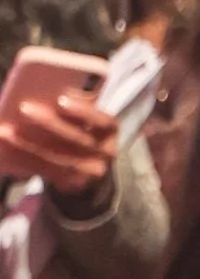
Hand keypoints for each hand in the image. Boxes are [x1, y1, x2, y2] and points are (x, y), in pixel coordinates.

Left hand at [2, 89, 121, 200]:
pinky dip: (23, 158)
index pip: (103, 121)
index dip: (83, 111)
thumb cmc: (80, 132)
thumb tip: (45, 94)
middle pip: (76, 139)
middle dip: (48, 123)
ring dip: (28, 144)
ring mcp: (91, 172)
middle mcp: (106, 153)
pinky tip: (6, 146)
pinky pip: (45, 170)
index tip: (60, 99)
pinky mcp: (73, 184)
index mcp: (110, 130)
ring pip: (57, 158)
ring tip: (5, 131)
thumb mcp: (84, 118)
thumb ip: (73, 107)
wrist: (89, 170)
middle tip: (23, 108)